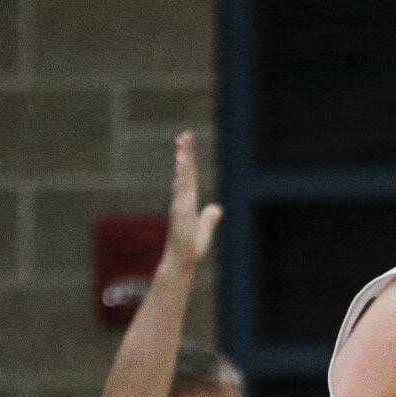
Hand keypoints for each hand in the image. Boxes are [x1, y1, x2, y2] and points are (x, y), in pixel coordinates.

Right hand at [162, 131, 221, 268]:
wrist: (182, 262)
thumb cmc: (190, 249)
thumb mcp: (205, 230)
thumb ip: (209, 219)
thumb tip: (216, 208)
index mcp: (186, 202)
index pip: (188, 177)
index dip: (187, 161)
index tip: (185, 144)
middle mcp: (181, 200)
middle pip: (184, 172)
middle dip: (184, 153)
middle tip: (185, 134)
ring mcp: (180, 205)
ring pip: (183, 178)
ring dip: (183, 160)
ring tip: (183, 143)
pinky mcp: (180, 211)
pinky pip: (182, 190)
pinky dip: (182, 176)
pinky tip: (182, 164)